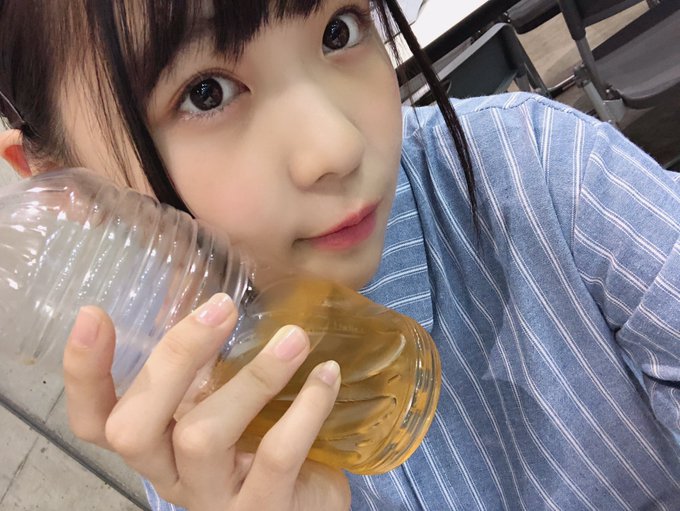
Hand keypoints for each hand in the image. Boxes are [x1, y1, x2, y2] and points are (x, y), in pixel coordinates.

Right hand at [63, 293, 349, 510]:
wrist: (311, 501)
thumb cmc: (263, 440)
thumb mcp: (226, 401)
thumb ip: (208, 362)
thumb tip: (206, 286)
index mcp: (157, 442)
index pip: (94, 420)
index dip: (83, 374)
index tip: (94, 313)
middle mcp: (172, 474)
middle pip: (133, 429)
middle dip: (173, 359)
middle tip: (222, 308)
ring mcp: (214, 499)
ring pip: (203, 438)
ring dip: (253, 378)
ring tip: (295, 337)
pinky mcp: (264, 510)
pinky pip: (276, 456)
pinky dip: (304, 408)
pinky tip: (326, 374)